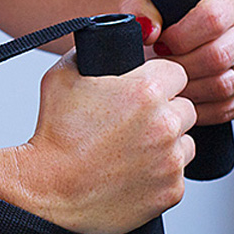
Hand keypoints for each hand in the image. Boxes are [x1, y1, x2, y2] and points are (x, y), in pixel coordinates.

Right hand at [17, 52, 195, 233]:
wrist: (48, 189)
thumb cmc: (53, 134)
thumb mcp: (60, 77)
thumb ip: (86, 53)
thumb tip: (98, 42)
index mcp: (145, 90)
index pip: (177, 72)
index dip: (159, 80)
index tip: (145, 91)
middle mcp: (165, 123)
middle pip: (186, 107)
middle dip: (166, 112)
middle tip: (135, 123)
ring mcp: (172, 160)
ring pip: (186, 142)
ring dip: (167, 143)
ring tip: (132, 150)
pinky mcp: (172, 191)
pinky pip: (177, 176)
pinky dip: (160, 174)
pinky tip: (132, 172)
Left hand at [121, 0, 233, 125]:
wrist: (185, 33)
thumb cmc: (169, 17)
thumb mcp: (150, 2)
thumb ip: (142, 9)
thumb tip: (149, 32)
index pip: (211, 20)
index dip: (178, 39)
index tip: (159, 45)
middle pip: (217, 57)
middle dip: (179, 68)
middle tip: (160, 71)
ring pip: (224, 85)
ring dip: (187, 91)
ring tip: (168, 84)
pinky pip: (231, 108)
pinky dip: (200, 110)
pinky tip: (183, 100)